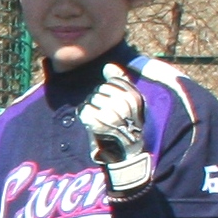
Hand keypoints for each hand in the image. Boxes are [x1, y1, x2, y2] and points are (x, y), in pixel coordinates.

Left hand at [79, 67, 152, 199]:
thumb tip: (108, 66)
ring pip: (91, 100)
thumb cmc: (127, 124)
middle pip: (99, 90)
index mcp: (134, 97)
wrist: (127, 152)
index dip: (109, 91)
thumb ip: (121, 82)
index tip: (113, 103)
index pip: (112, 81)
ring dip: (91, 109)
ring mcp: (111, 114)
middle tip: (106, 114)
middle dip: (99, 101)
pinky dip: (85, 117)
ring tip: (101, 120)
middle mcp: (124, 104)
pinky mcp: (97, 123)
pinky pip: (84, 111)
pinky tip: (93, 125)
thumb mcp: (130, 102)